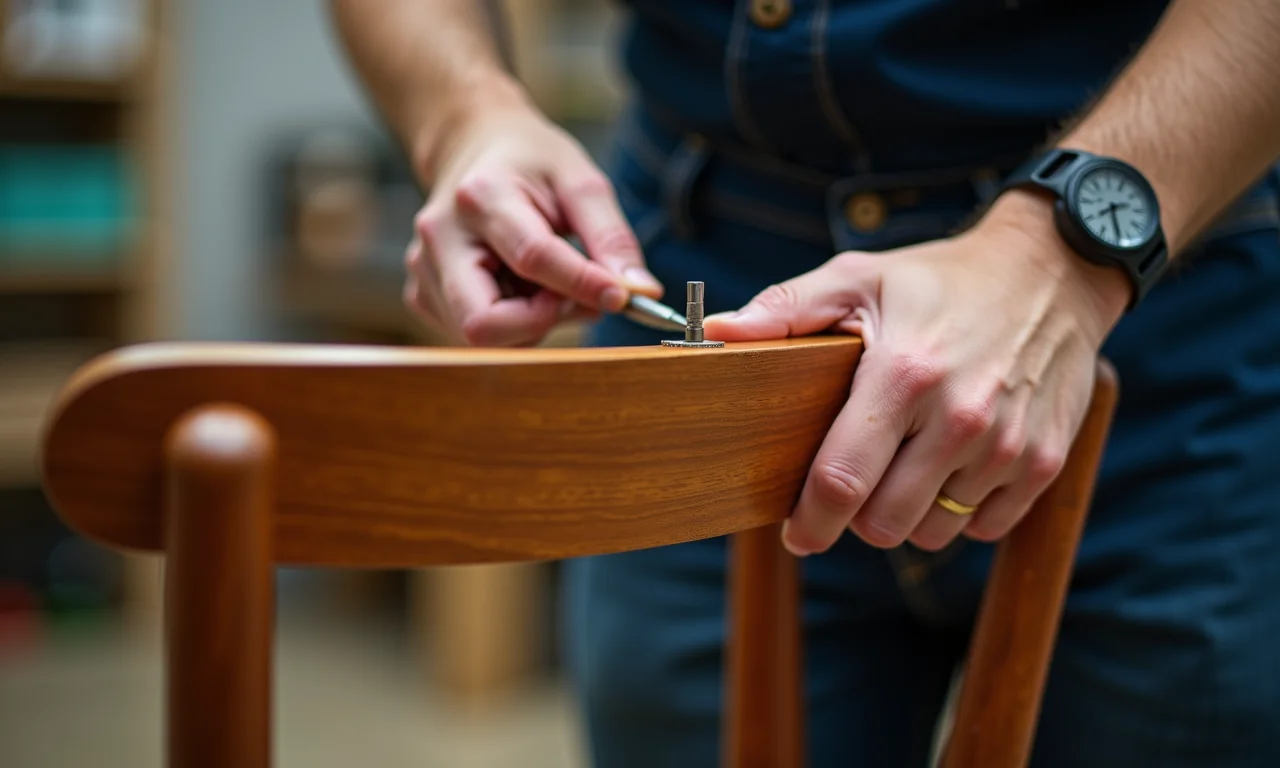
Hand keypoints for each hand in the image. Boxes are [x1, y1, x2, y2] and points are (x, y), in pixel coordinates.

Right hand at [406, 94, 661, 345]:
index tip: (623, 297)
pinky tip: (521, 288)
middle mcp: (441, 237)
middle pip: (484, 323)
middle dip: (542, 323)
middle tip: (576, 297)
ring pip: (484, 336)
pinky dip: (513, 323)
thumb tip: (640, 291)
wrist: (474, 146)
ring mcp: (424, 269)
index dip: (582, 286)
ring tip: (548, 283)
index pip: (533, 259)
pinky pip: (477, 334)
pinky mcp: (424, 293)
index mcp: (481, 197)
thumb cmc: (530, 163)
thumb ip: (611, 237)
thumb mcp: (580, 182)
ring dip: (532, 323)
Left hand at [704, 191, 1130, 552]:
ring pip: (933, 532)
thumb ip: (785, 309)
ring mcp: (1008, 446)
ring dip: (909, 514)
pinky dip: (960, 512)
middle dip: (857, 516)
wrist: (1054, 272)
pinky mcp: (1044, 464)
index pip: (843, 481)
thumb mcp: (859, 277)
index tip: (796, 533)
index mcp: (905, 375)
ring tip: (906, 463)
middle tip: (855, 480)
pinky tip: (950, 466)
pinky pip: (984, 528)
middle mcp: (961, 419)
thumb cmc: (941, 279)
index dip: (810, 521)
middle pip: (885, 524)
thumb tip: (718, 334)